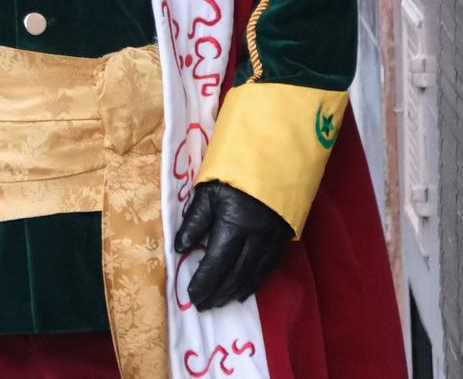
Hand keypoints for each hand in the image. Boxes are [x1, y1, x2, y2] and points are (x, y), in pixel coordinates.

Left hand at [175, 181, 290, 309]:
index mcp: (234, 225)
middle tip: (203, 305)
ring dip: (234, 291)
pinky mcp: (283, 240)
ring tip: (219, 301)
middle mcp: (256, 238)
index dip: (204, 282)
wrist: (274, 158)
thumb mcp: (208, 191)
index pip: (216, 263)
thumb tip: (179, 248)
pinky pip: (268, 269)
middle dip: (217, 292)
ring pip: (253, 275)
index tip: (192, 295)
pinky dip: (253, 283)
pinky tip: (243, 291)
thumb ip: (195, 221)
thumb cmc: (234, 172)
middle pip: (235, 274)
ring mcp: (272, 240)